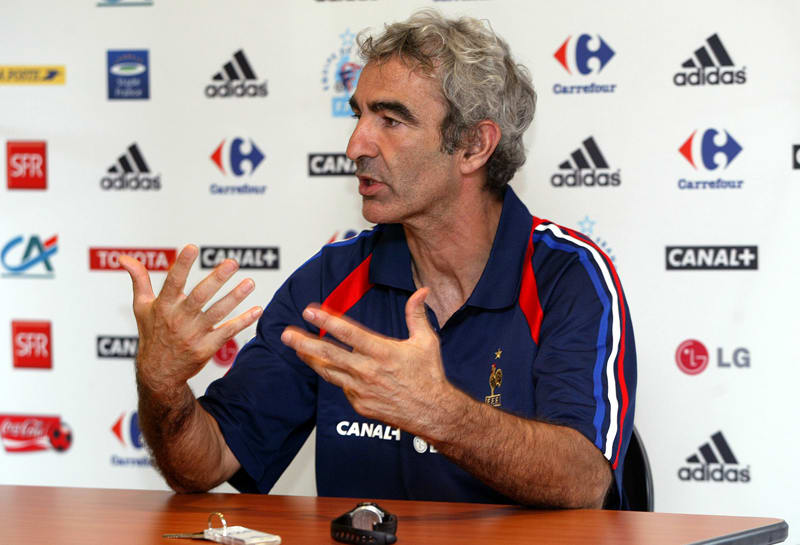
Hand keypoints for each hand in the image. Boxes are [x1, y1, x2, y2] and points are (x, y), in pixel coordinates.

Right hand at [120, 244, 262, 393]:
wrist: (158, 373)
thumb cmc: (151, 333)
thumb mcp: (141, 307)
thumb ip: (139, 280)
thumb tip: (123, 258)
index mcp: (163, 307)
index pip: (173, 282)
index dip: (182, 265)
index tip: (192, 247)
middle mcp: (179, 320)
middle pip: (200, 296)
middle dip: (217, 279)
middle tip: (232, 263)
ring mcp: (194, 335)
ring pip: (218, 313)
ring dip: (235, 297)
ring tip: (250, 282)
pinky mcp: (207, 348)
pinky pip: (228, 332)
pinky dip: (243, 321)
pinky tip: (257, 309)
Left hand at [280, 288, 453, 434]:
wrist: (433, 412)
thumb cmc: (429, 376)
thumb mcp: (427, 341)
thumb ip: (416, 315)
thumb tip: (421, 291)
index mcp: (382, 352)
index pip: (348, 333)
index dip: (327, 320)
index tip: (310, 311)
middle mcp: (368, 371)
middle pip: (329, 354)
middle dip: (304, 342)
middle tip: (286, 334)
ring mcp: (361, 390)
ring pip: (329, 372)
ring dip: (312, 359)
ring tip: (297, 349)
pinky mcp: (360, 405)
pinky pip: (343, 388)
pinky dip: (337, 377)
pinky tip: (331, 368)